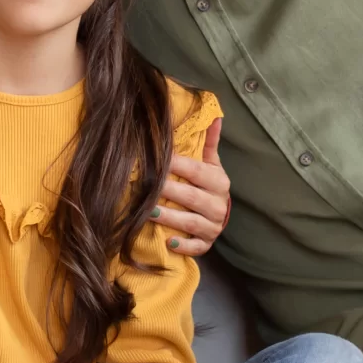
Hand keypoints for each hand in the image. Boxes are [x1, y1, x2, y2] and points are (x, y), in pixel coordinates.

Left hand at [149, 118, 230, 256]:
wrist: (218, 216)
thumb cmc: (208, 185)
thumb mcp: (210, 164)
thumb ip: (208, 142)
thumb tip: (214, 116)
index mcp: (219, 181)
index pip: (196, 171)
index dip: (176, 164)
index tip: (156, 158)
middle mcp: (219, 205)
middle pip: (191, 197)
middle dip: (167, 191)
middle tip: (144, 185)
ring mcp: (213, 227)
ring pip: (190, 222)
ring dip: (169, 217)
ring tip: (147, 211)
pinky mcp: (206, 244)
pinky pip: (195, 247)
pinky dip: (182, 245)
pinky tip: (167, 241)